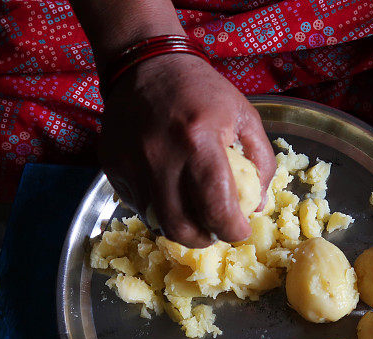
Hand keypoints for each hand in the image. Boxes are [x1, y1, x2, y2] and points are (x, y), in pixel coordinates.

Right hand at [98, 53, 275, 247]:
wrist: (145, 65)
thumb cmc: (201, 90)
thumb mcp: (244, 115)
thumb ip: (260, 161)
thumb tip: (255, 205)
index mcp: (199, 141)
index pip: (216, 207)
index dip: (232, 230)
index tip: (240, 230)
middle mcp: (161, 157)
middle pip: (180, 227)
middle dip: (203, 240)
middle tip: (214, 232)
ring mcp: (132, 164)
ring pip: (156, 221)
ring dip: (179, 227)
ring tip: (194, 215)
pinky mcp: (113, 167)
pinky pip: (137, 205)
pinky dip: (158, 209)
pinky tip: (170, 194)